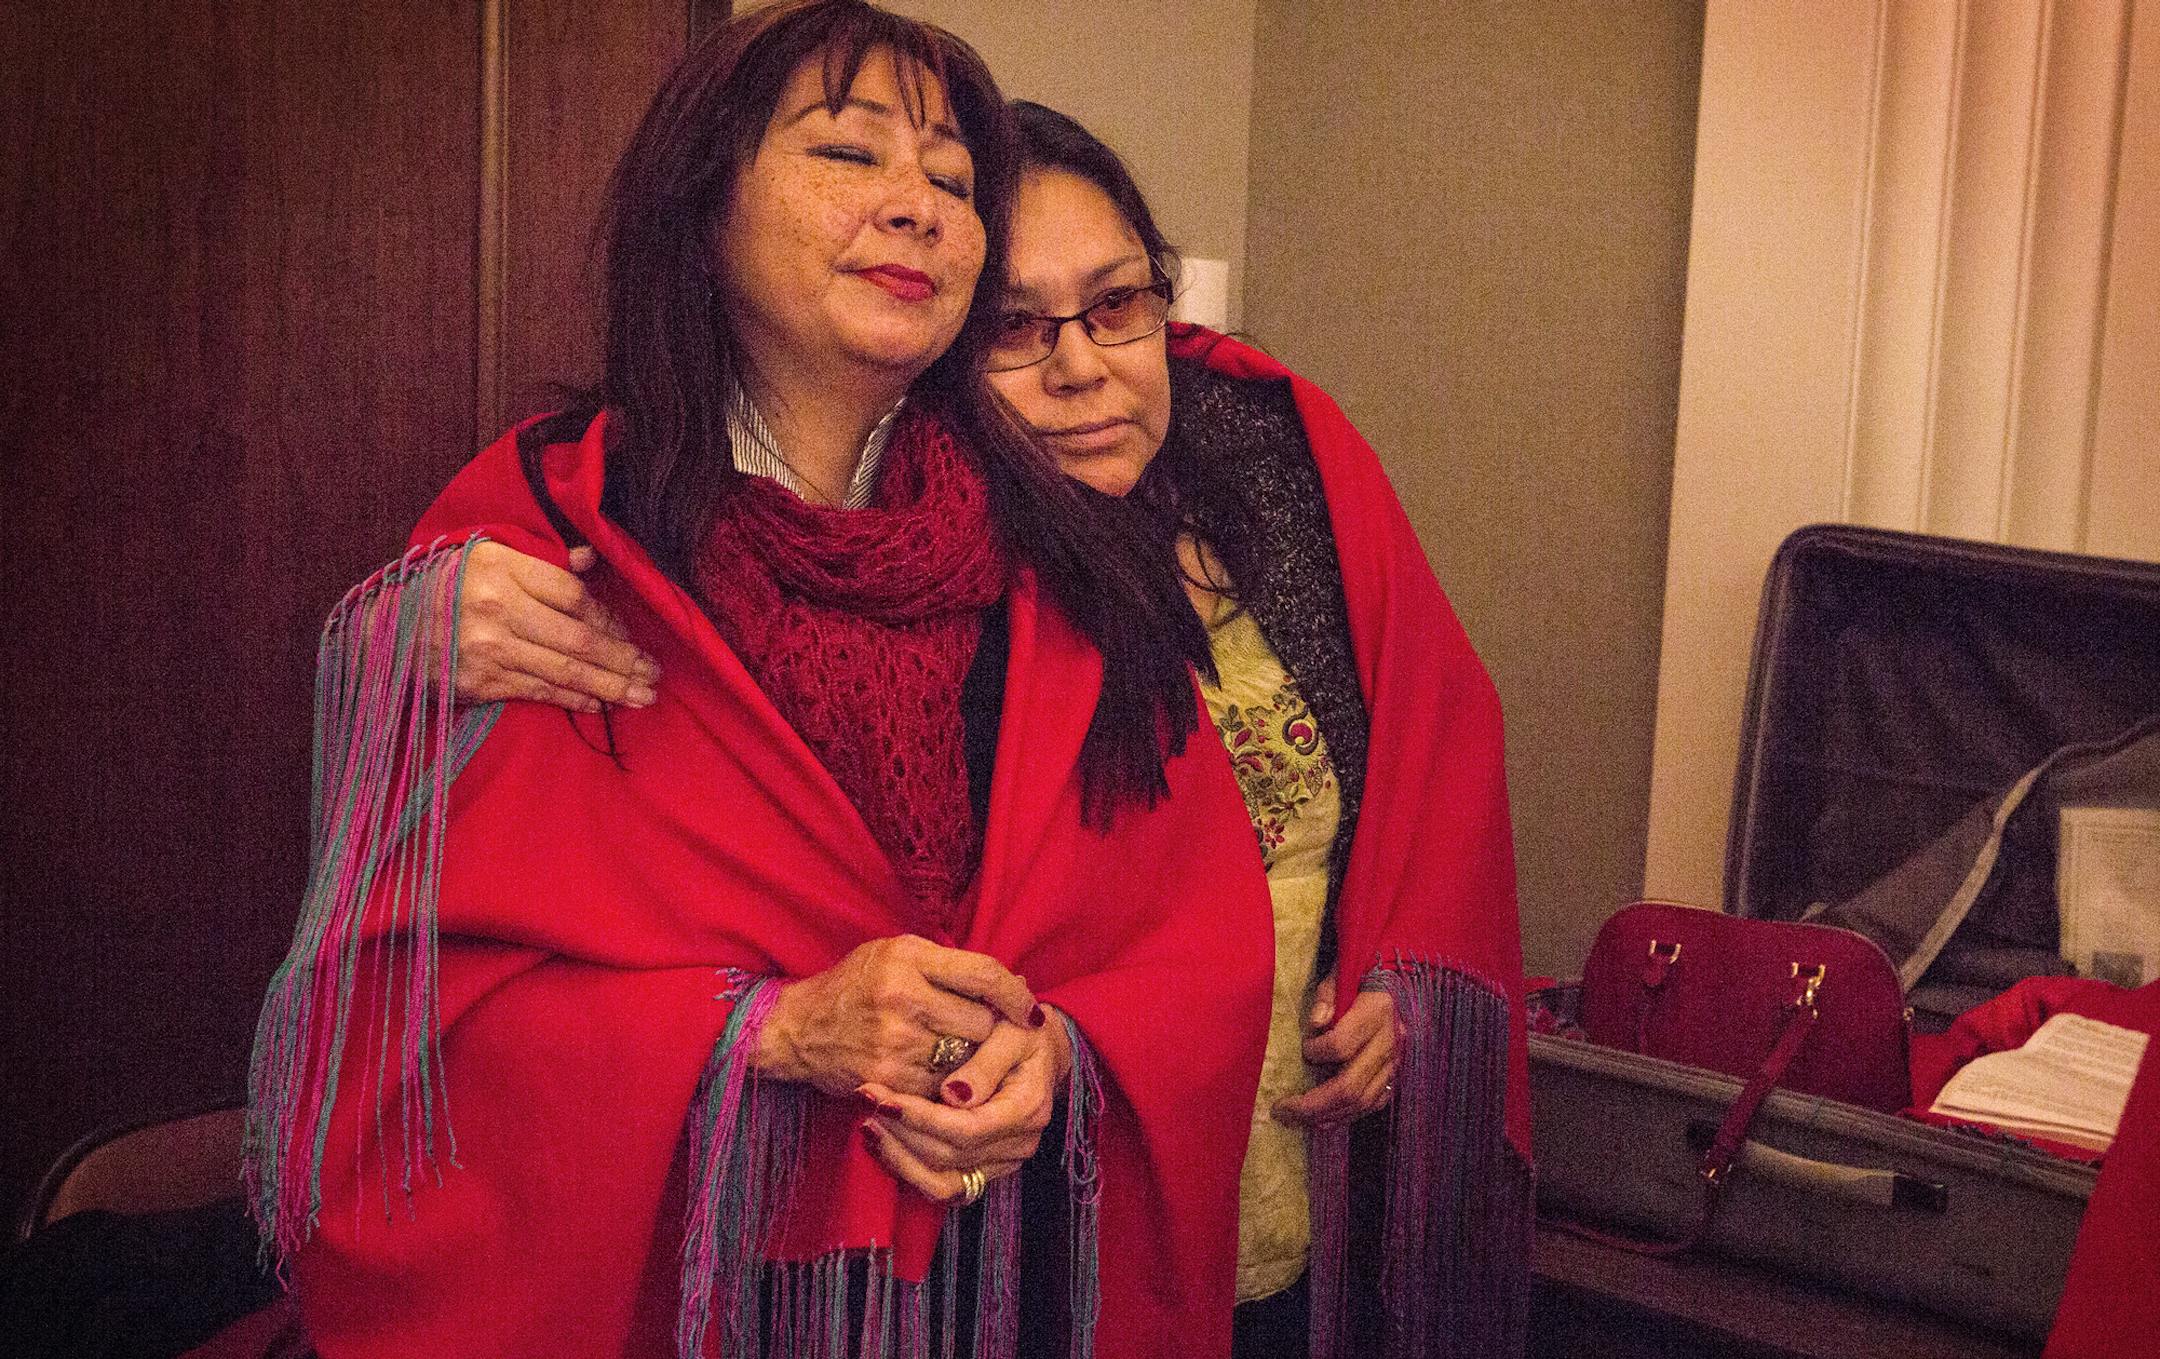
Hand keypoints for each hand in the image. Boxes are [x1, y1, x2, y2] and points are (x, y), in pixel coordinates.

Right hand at [453, 542, 659, 710]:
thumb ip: (540, 558)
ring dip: (611, 686)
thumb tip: (589, 559)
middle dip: (623, 659)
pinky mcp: (480, 683)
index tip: (629, 632)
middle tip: (654, 673)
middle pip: (578, 639)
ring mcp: (488, 650)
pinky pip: (539, 692)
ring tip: (643, 695)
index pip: (572, 595)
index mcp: (500, 569)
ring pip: (565, 671)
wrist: (384, 628)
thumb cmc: (444, 586)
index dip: (608, 616)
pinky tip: (602, 704)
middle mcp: (497, 610)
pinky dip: (575, 699)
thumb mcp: (485, 554)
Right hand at [754, 935, 1039, 1099]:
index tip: (1032, 1012)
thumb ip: (949, 964)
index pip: (983, 974)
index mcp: (908, 958)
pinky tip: (940, 1075)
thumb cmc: (855, 984)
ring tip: (962, 1055)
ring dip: (972, 1062)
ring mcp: (895, 1042)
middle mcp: (903, 997)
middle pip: (981, 1022)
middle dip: (990, 1031)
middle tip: (991, 1036)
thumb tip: (1015, 982)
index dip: (1017, 995)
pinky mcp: (888, 1080)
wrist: (797, 1028)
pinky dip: (948, 1086)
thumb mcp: (895, 953)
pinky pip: (942, 1088)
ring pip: (966, 1059)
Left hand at [855, 1009, 1068, 1205]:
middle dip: (901, 1133)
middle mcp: (1019, 1144)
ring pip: (943, 1182)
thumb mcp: (1011, 1030)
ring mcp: (1004, 1161)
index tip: (883, 1099)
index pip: (966, 1129)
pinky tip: (884, 1143)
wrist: (1043, 1050)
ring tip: (868, 1126)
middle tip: (865, 1100)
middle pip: (949, 1157)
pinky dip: (910, 1169)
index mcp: (1026, 1109)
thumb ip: (985, 1064)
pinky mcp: (987, 1168)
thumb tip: (952, 1096)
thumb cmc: (1022, 1031)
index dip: (920, 1119)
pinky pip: (944, 1185)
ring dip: (900, 1159)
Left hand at [1272, 974, 1396, 1126]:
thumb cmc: (1359, 978)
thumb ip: (1325, 997)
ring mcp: (1395, 1063)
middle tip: (1283, 1110)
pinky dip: (1347, 1116)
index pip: (1342, 1045)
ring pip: (1362, 1102)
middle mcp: (1389, 1042)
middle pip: (1350, 1086)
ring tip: (1297, 1119)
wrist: (1395, 983)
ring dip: (1326, 1116)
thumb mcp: (1338, 976)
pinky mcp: (1395, 1076)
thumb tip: (1316, 1023)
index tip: (1304, 1049)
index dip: (1316, 1051)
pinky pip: (1373, 1104)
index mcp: (1376, 1012)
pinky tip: (1323, 1120)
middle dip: (1312, 1104)